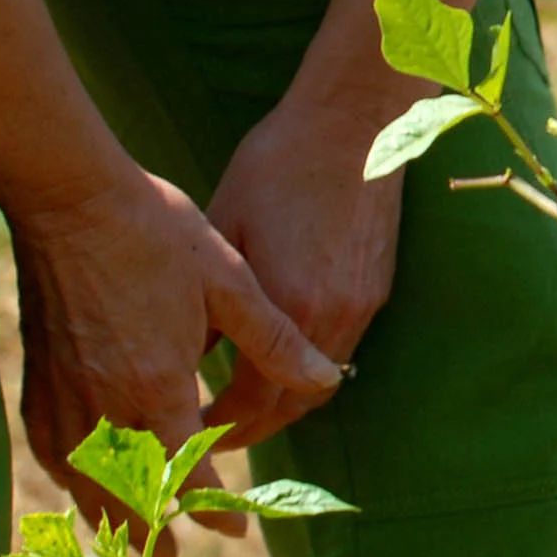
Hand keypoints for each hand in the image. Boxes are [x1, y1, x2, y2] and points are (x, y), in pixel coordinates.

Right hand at [9, 168, 339, 556]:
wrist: (71, 197)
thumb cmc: (156, 232)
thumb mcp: (230, 280)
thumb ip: (274, 339)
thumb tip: (326, 377)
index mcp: (156, 384)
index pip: (187, 470)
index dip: (212, 505)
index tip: (232, 526)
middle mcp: (104, 402)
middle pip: (127, 493)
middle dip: (151, 529)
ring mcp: (63, 393)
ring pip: (82, 481)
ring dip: (108, 514)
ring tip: (128, 536)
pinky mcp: (36, 376)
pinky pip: (50, 449)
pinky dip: (69, 477)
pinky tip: (80, 480)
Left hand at [204, 76, 409, 442]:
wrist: (356, 121)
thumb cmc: (278, 165)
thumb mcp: (222, 231)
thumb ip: (205, 303)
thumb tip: (178, 356)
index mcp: (289, 307)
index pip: (252, 402)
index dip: (219, 428)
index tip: (190, 435)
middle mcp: (332, 319)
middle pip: (293, 406)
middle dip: (253, 428)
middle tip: (214, 436)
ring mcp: (362, 306)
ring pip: (323, 384)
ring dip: (284, 399)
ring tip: (245, 403)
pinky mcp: (378, 289)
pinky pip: (342, 349)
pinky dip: (309, 366)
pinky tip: (281, 355)